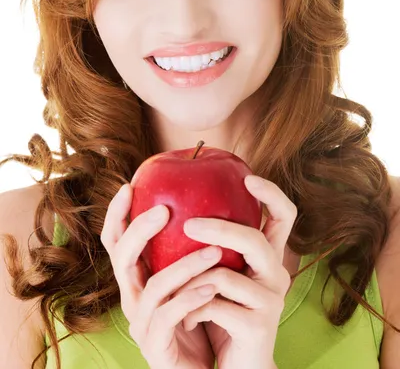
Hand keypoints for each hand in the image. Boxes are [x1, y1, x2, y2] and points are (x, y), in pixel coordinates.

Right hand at [100, 179, 223, 368]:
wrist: (202, 367)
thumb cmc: (197, 314)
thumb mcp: (188, 276)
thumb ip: (186, 247)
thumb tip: (204, 202)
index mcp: (136, 277)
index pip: (116, 240)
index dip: (117, 214)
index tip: (131, 185)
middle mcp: (132, 296)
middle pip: (121, 258)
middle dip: (140, 230)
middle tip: (165, 210)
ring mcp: (141, 322)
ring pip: (153, 287)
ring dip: (183, 265)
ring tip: (213, 250)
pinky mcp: (156, 345)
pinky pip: (169, 318)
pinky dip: (190, 300)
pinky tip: (212, 289)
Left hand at [172, 175, 296, 368]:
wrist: (241, 367)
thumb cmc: (226, 315)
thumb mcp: (223, 277)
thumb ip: (217, 249)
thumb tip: (186, 210)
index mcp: (269, 258)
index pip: (284, 217)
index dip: (271, 194)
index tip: (248, 177)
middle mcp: (277, 274)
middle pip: (254, 239)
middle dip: (219, 228)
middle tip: (189, 224)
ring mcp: (270, 300)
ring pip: (225, 273)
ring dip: (192, 276)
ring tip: (174, 285)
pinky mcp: (258, 326)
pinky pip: (214, 304)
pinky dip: (193, 308)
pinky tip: (188, 319)